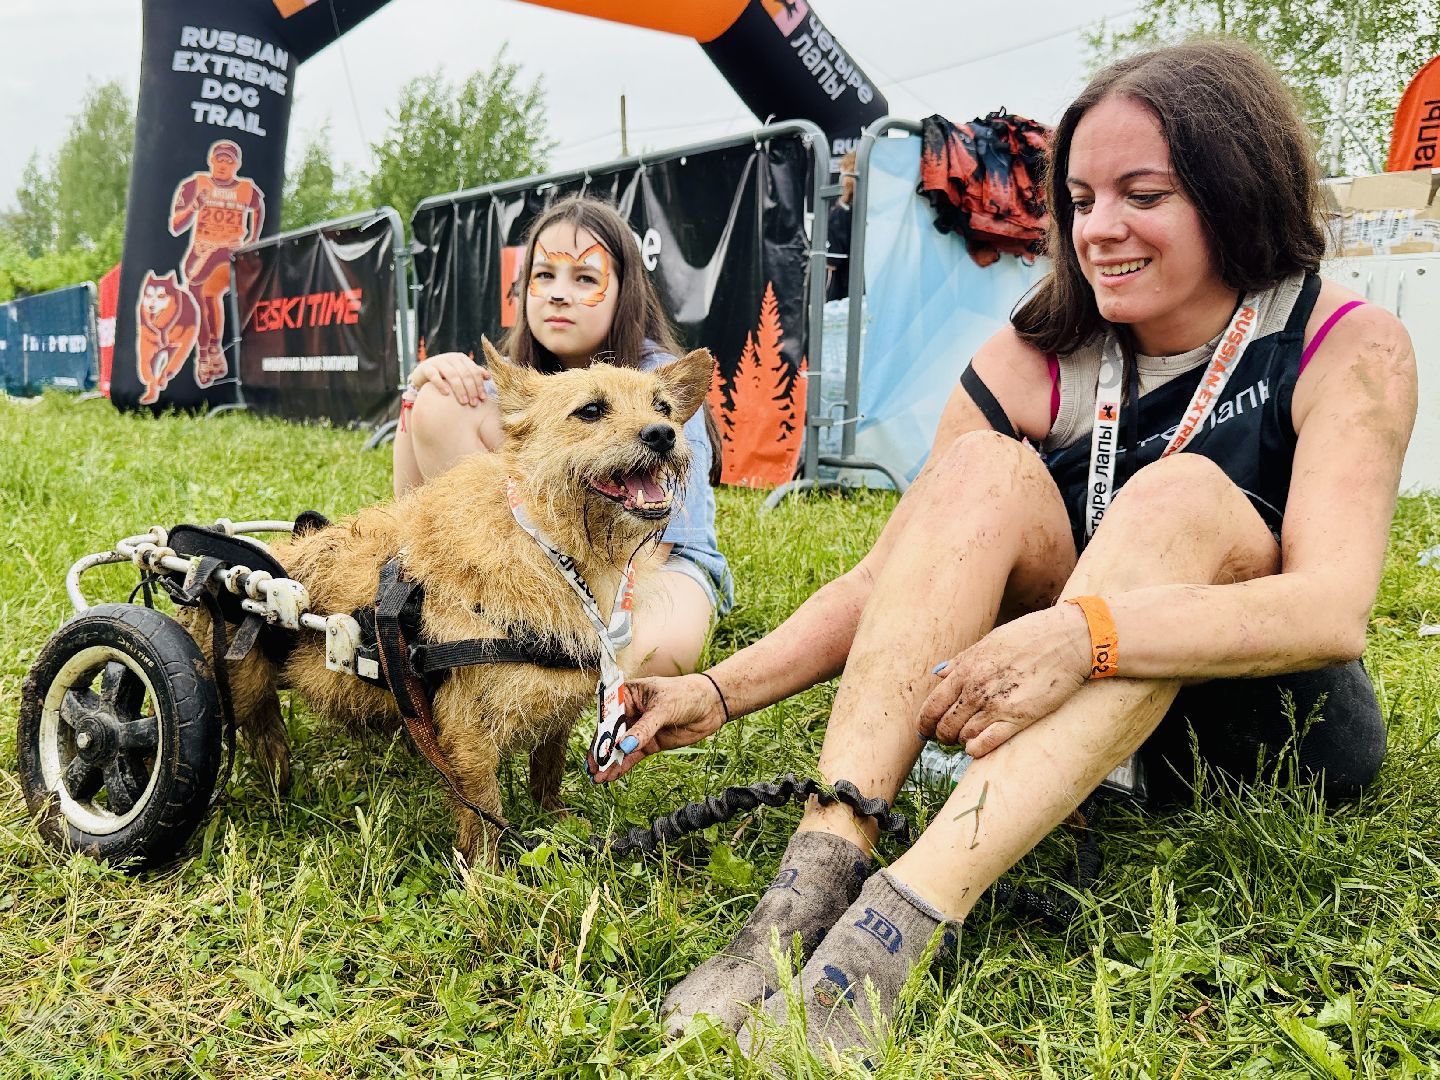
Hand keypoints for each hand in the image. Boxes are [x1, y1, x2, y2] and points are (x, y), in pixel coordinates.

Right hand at [408, 352, 490, 405]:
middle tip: (474, 403)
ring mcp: (438, 362)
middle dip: (471, 389)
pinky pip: (435, 376)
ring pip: (452, 375)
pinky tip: (446, 394)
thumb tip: (489, 377)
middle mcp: (451, 358)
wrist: (423, 372)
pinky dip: (441, 385)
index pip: (474, 371)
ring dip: (459, 389)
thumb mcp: (460, 372)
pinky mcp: (427, 368)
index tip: (482, 398)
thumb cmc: (446, 375)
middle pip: (465, 374)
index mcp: (461, 358)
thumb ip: (473, 373)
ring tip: (463, 402)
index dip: (479, 385)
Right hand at [589, 672, 728, 782]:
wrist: (712, 704)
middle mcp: (631, 711)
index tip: (595, 753)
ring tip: (598, 779)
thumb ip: (644, 728)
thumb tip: (624, 746)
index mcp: (629, 694)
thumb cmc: (687, 694)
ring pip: (621, 748)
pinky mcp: (651, 742)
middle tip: (592, 770)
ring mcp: (641, 728)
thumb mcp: (663, 709)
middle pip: (611, 734)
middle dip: (602, 753)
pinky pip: (633, 755)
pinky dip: (623, 766)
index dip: (600, 735)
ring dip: (610, 763)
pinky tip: (612, 776)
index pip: (609, 716)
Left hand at [917, 604, 1091, 756]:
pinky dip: (976, 749)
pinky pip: (986, 744)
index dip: (924, 723)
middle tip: (947, 737)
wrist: (1066, 640)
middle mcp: (975, 690)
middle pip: (945, 726)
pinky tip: (977, 747)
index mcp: (964, 670)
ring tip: (968, 737)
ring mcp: (995, 706)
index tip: (924, 730)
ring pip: (964, 737)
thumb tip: (939, 674)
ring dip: (962, 740)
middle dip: (942, 735)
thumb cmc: (1029, 636)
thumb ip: (961, 661)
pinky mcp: (1017, 719)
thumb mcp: (988, 642)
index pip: (932, 706)